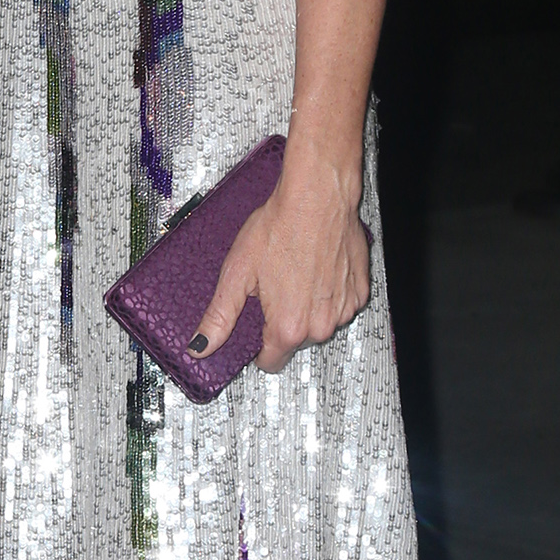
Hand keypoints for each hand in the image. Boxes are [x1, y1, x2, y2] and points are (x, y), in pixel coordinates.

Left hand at [189, 146, 370, 377]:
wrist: (318, 196)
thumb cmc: (281, 226)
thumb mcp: (237, 272)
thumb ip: (219, 316)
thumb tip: (200, 346)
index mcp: (289, 326)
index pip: (270, 363)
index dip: (257, 348)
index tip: (254, 329)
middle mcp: (321, 325)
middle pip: (295, 341)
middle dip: (282, 322)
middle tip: (273, 288)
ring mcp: (345, 309)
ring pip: (318, 323)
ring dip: (307, 308)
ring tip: (295, 274)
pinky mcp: (359, 292)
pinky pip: (339, 305)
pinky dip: (328, 293)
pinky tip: (315, 269)